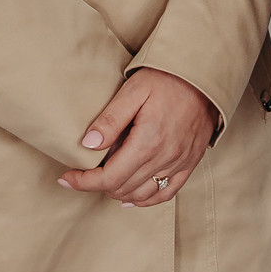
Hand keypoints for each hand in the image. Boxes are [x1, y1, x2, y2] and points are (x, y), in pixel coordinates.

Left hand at [57, 67, 215, 206]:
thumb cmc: (168, 77)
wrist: (204, 73)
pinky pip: (166, 193)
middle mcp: (165, 157)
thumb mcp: (134, 89)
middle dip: (97, 184)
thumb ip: (111, 118)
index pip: (109, 178)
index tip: (66, 178)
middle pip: (122, 188)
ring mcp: (179, 162)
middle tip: (83, 172)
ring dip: (118, 191)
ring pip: (141, 193)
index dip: (84, 182)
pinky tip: (132, 196)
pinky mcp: (190, 161)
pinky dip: (146, 199)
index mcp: (148, 141)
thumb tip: (88, 145)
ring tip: (104, 179)